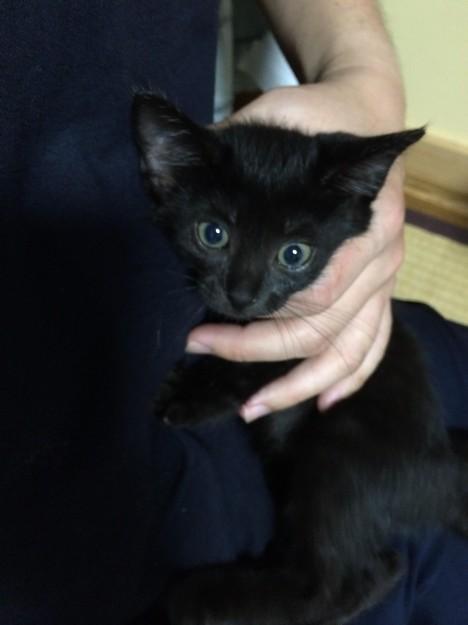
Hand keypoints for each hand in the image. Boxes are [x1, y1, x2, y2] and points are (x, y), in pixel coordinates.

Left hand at [187, 80, 405, 419]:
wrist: (362, 113)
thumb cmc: (314, 120)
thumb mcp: (271, 121)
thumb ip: (227, 142)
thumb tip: (159, 150)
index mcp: (358, 223)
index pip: (308, 296)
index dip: (252, 330)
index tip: (199, 336)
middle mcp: (378, 258)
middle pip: (321, 330)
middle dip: (259, 352)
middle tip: (205, 352)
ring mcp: (382, 278)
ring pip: (349, 348)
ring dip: (301, 384)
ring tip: (255, 408)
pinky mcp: (379, 288)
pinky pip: (374, 343)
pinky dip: (350, 376)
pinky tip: (325, 402)